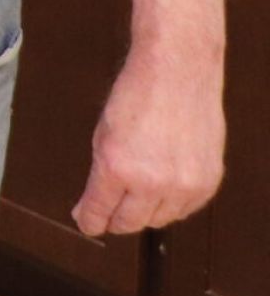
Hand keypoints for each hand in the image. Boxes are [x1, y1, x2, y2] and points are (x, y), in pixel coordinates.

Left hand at [74, 42, 225, 235]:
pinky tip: (162, 189)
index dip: (89, 221)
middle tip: (108, 213)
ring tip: (136, 193)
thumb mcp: (103, 134)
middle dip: (115, 220)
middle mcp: (152, 182)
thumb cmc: (138, 95)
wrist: (177, 73)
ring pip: (159, 220)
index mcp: (118, 167)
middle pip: (130, 223)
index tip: (86, 223)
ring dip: (144, 212)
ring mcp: (183, 185)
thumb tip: (94, 202)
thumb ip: (100, 172)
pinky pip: (185, 209)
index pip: (99, 211)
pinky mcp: (207, 182)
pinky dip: (172, 204)